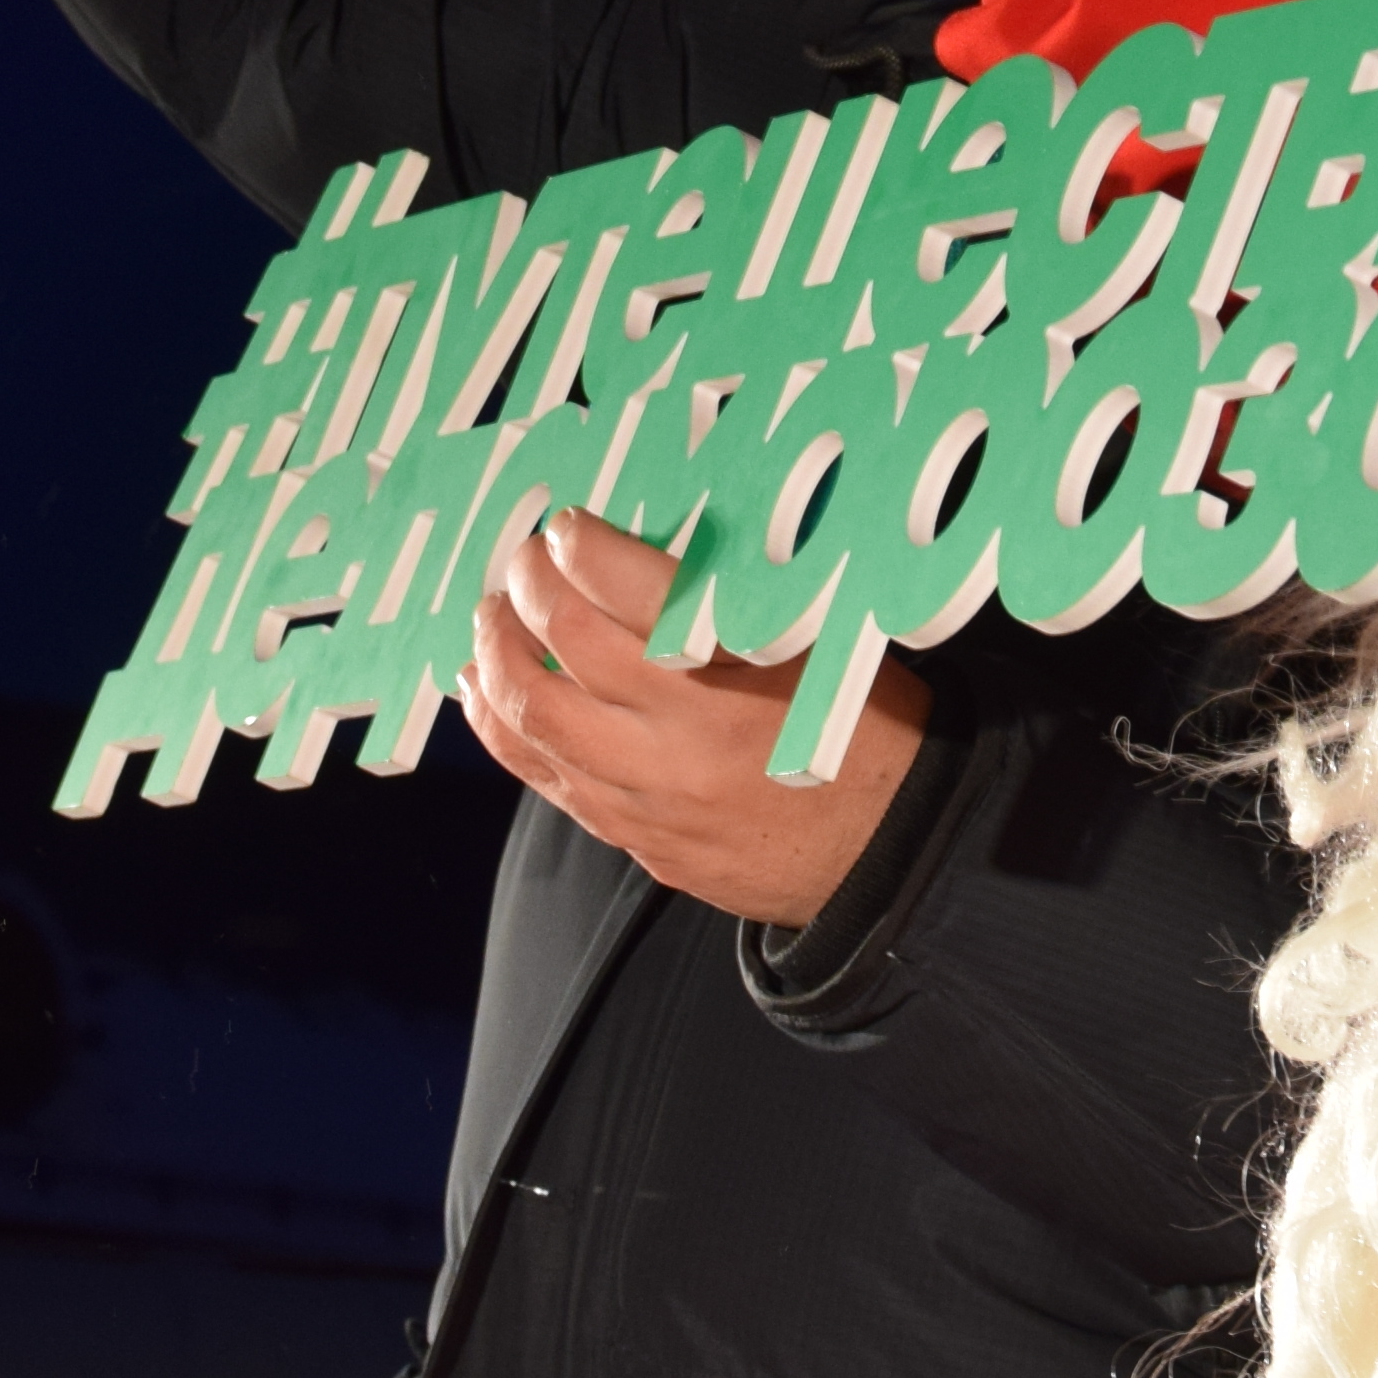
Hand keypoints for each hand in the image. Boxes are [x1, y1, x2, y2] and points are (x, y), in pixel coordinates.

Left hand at [460, 508, 929, 926]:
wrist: (888, 850)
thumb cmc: (866, 729)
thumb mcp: (819, 640)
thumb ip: (733, 601)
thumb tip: (649, 551)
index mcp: (741, 673)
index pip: (628, 589)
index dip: (582, 546)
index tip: (568, 527)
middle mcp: (683, 736)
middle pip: (566, 644)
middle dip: (530, 587)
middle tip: (524, 560)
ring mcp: (649, 793)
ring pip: (535, 717)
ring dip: (498, 656)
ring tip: (491, 619)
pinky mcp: (634, 834)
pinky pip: (543, 776)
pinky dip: (503, 726)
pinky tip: (489, 690)